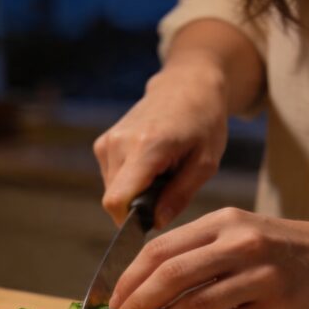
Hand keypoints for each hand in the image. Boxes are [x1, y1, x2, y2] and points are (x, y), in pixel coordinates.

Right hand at [94, 58, 228, 227]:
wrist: (186, 86)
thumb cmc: (203, 122)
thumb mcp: (205, 163)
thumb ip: (180, 195)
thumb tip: (155, 222)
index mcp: (146, 147)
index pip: (117, 201)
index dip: (129, 222)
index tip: (151, 220)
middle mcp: (119, 143)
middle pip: (115, 200)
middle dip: (139, 205)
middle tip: (169, 187)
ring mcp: (107, 142)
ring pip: (113, 191)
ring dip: (136, 192)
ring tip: (162, 172)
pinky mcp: (103, 143)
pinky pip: (112, 179)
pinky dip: (130, 181)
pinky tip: (151, 164)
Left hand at [109, 208, 308, 308]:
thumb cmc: (287, 250)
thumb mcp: (243, 232)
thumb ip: (201, 250)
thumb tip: (147, 285)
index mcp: (224, 221)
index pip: (161, 248)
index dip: (130, 277)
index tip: (113, 300)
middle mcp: (239, 243)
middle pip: (170, 275)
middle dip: (137, 304)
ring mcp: (259, 275)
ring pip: (193, 305)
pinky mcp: (275, 306)